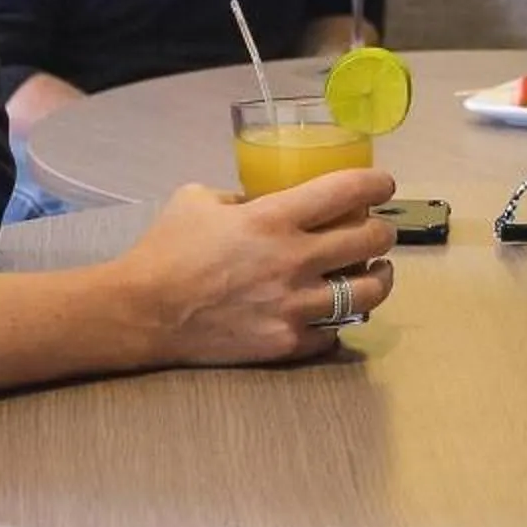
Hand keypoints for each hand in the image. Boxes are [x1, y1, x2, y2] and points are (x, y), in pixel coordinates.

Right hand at [117, 167, 399, 366]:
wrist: (143, 312)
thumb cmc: (166, 250)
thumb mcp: (199, 199)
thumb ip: (240, 197)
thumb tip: (262, 200)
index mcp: (273, 218)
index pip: (347, 191)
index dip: (376, 183)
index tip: (383, 184)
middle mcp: (293, 261)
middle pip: (371, 241)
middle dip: (383, 231)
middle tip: (378, 229)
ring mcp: (294, 306)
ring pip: (368, 292)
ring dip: (378, 277)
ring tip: (375, 272)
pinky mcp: (287, 343)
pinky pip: (334, 332)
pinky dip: (339, 320)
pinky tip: (334, 311)